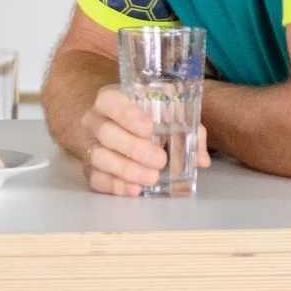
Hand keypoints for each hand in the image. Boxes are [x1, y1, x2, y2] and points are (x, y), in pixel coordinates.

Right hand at [77, 85, 210, 196]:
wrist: (111, 127)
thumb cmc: (143, 118)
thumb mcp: (164, 114)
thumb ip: (187, 130)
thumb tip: (201, 158)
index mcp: (110, 101)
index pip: (109, 101)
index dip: (126, 114)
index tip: (148, 127)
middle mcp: (95, 121)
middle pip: (106, 132)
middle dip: (133, 148)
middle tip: (159, 160)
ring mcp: (89, 145)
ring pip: (99, 157)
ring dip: (126, 169)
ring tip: (152, 177)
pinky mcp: (89, 168)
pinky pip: (96, 178)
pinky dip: (115, 186)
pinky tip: (134, 190)